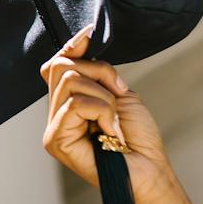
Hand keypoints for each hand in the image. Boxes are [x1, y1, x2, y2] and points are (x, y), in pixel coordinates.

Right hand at [39, 28, 175, 200]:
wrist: (149, 169)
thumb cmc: (138, 137)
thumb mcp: (118, 92)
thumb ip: (95, 71)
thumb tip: (82, 38)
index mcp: (69, 102)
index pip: (56, 65)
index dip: (71, 46)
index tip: (90, 33)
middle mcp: (56, 114)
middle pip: (61, 67)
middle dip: (99, 74)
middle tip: (118, 96)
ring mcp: (53, 127)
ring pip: (70, 82)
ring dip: (104, 98)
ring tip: (114, 121)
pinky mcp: (54, 140)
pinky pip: (75, 104)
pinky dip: (102, 111)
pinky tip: (110, 132)